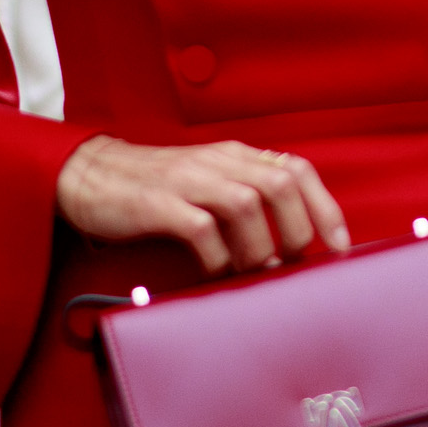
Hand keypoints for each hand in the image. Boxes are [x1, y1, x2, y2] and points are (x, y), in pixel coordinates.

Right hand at [54, 135, 347, 273]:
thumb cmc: (155, 189)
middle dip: (296, 229)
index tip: (339, 245)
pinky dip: (216, 256)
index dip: (324, 207)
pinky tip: (213, 271)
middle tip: (289, 262)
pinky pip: (200, 228)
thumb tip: (289, 246)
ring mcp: (186, 180)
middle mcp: (217, 161)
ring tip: (254, 271)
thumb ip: (247, 200)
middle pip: (279, 184)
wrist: (87, 176)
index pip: (296, 169)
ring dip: (258, 246)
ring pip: (246, 204)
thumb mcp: (208, 183)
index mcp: (235, 156)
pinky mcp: (156, 203)